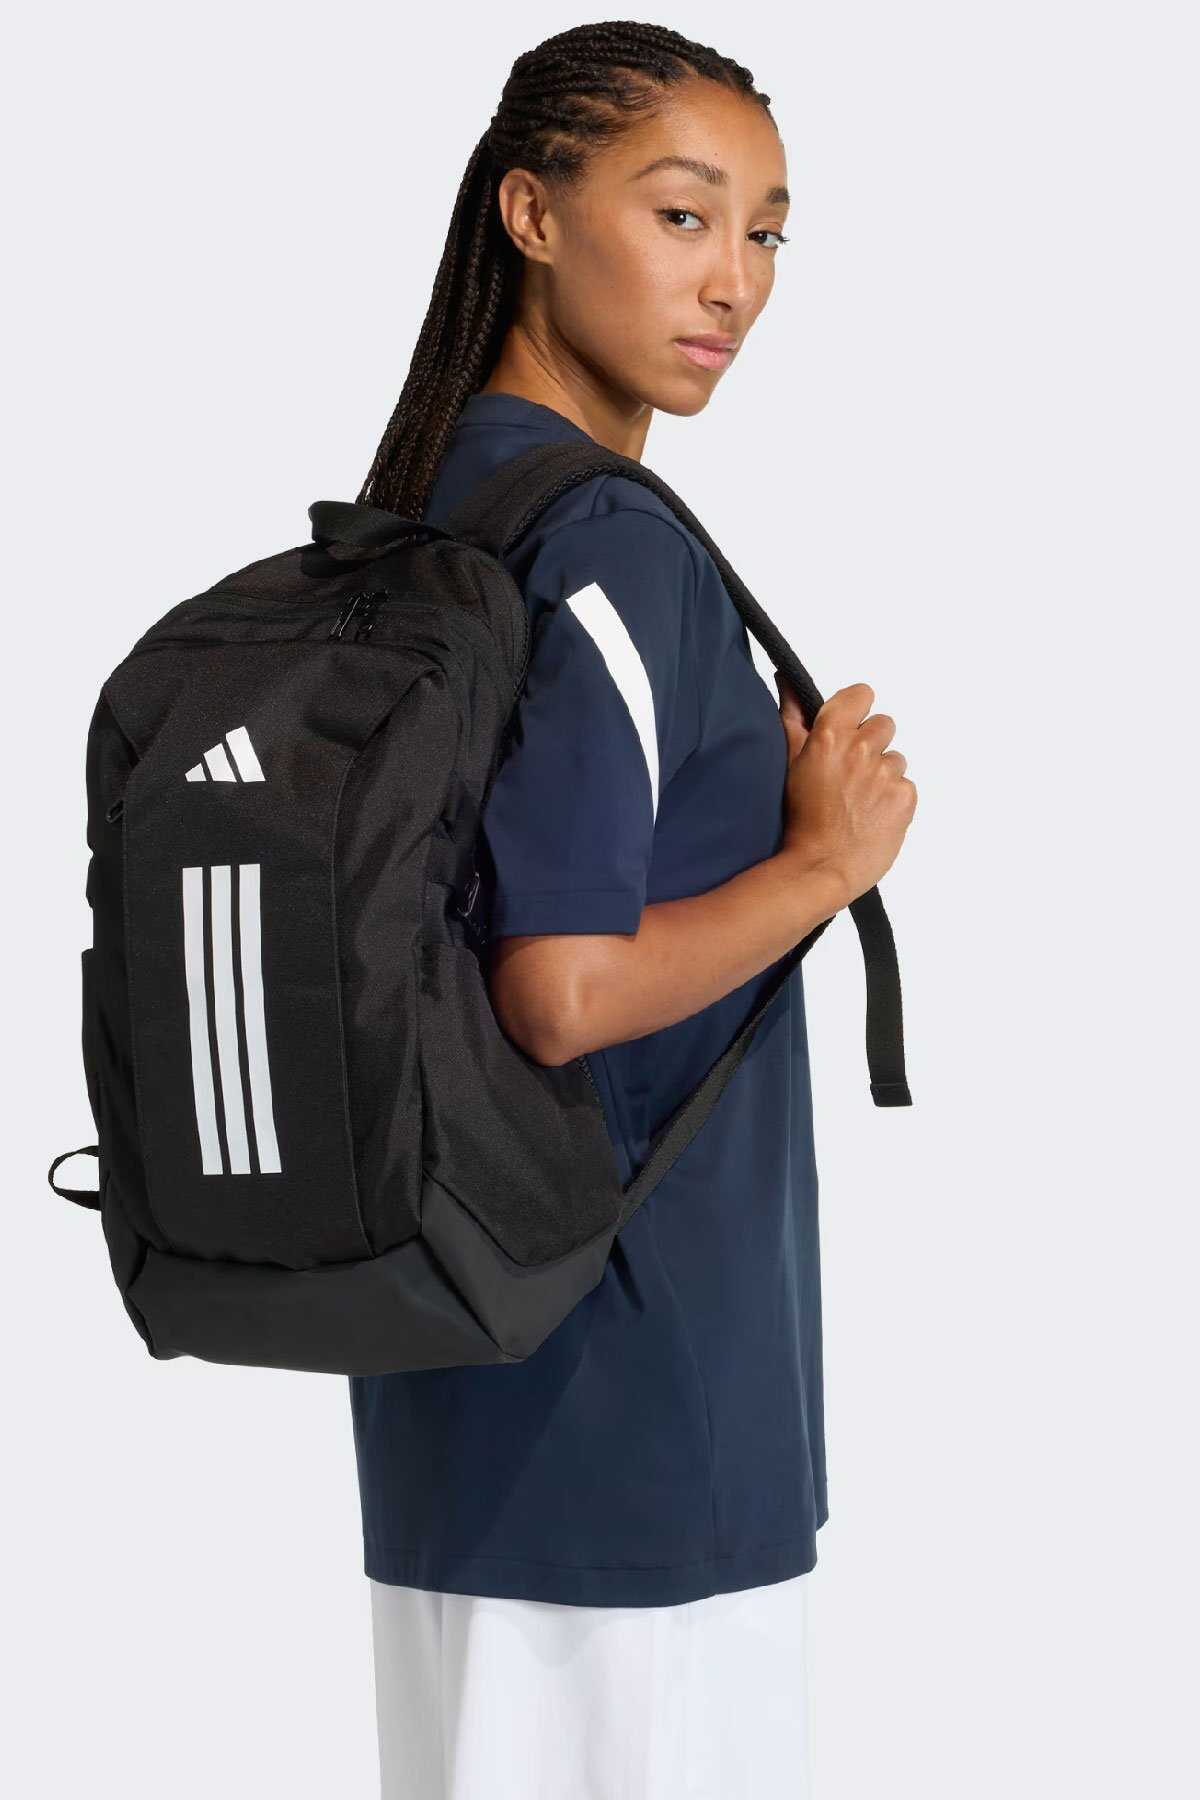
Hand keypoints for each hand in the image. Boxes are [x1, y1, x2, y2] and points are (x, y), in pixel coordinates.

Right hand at [775, 675, 916, 905]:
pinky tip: (872, 814)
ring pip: (895, 759)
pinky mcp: (905, 797)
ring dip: (881, 774)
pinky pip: (906, 785)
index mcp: (830, 735)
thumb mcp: (789, 763)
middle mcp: (861, 750)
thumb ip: (792, 717)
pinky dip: (893, 798)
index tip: (848, 729)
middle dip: (870, 745)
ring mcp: (886, 774)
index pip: (862, 694)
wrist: (820, 868)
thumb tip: (786, 682)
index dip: (856, 711)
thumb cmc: (800, 819)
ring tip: (859, 800)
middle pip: (883, 725)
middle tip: (851, 774)